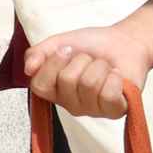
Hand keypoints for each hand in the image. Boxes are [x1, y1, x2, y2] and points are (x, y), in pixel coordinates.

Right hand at [24, 25, 150, 117]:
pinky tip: (117, 75)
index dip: (52, 64)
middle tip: (90, 59)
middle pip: (67, 81)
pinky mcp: (114, 110)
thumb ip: (37, 53)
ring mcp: (93, 110)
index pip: (40, 86)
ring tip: (104, 66)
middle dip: (81, 60)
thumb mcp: (59, 42)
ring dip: (99, 66)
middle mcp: (71, 105)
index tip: (66, 49)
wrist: (124, 41)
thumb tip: (28, 69)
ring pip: (89, 84)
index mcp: (55, 91)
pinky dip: (115, 76)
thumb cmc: (92, 45)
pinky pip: (108, 93)